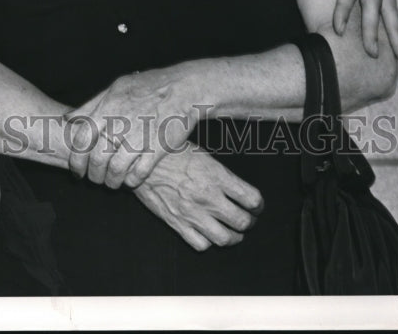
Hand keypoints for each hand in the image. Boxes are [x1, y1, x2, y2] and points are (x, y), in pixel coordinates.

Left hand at [66, 65, 202, 189]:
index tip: (77, 170)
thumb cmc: (148, 86)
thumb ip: (91, 104)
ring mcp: (140, 136)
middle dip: (92, 175)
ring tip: (112, 183)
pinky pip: (139, 174)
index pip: (81, 139)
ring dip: (111, 182)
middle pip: (97, 158)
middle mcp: (121, 122)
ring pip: (116, 170)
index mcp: (108, 107)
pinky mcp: (158, 148)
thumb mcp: (116, 87)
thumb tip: (68, 118)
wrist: (184, 88)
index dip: (76, 159)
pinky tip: (130, 180)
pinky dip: (131, 181)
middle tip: (94, 179)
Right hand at [133, 146, 263, 250]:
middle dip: (248, 222)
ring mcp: (193, 212)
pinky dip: (207, 242)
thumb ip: (220, 173)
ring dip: (233, 237)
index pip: (251, 199)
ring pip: (225, 238)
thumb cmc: (170, 152)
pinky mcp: (177, 223)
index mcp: (216, 175)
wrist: (140, 160)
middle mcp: (208, 196)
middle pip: (242, 222)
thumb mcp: (201, 154)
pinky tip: (207, 233)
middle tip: (246, 218)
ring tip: (231, 232)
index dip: (258, 204)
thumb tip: (236, 186)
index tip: (255, 204)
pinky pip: (201, 244)